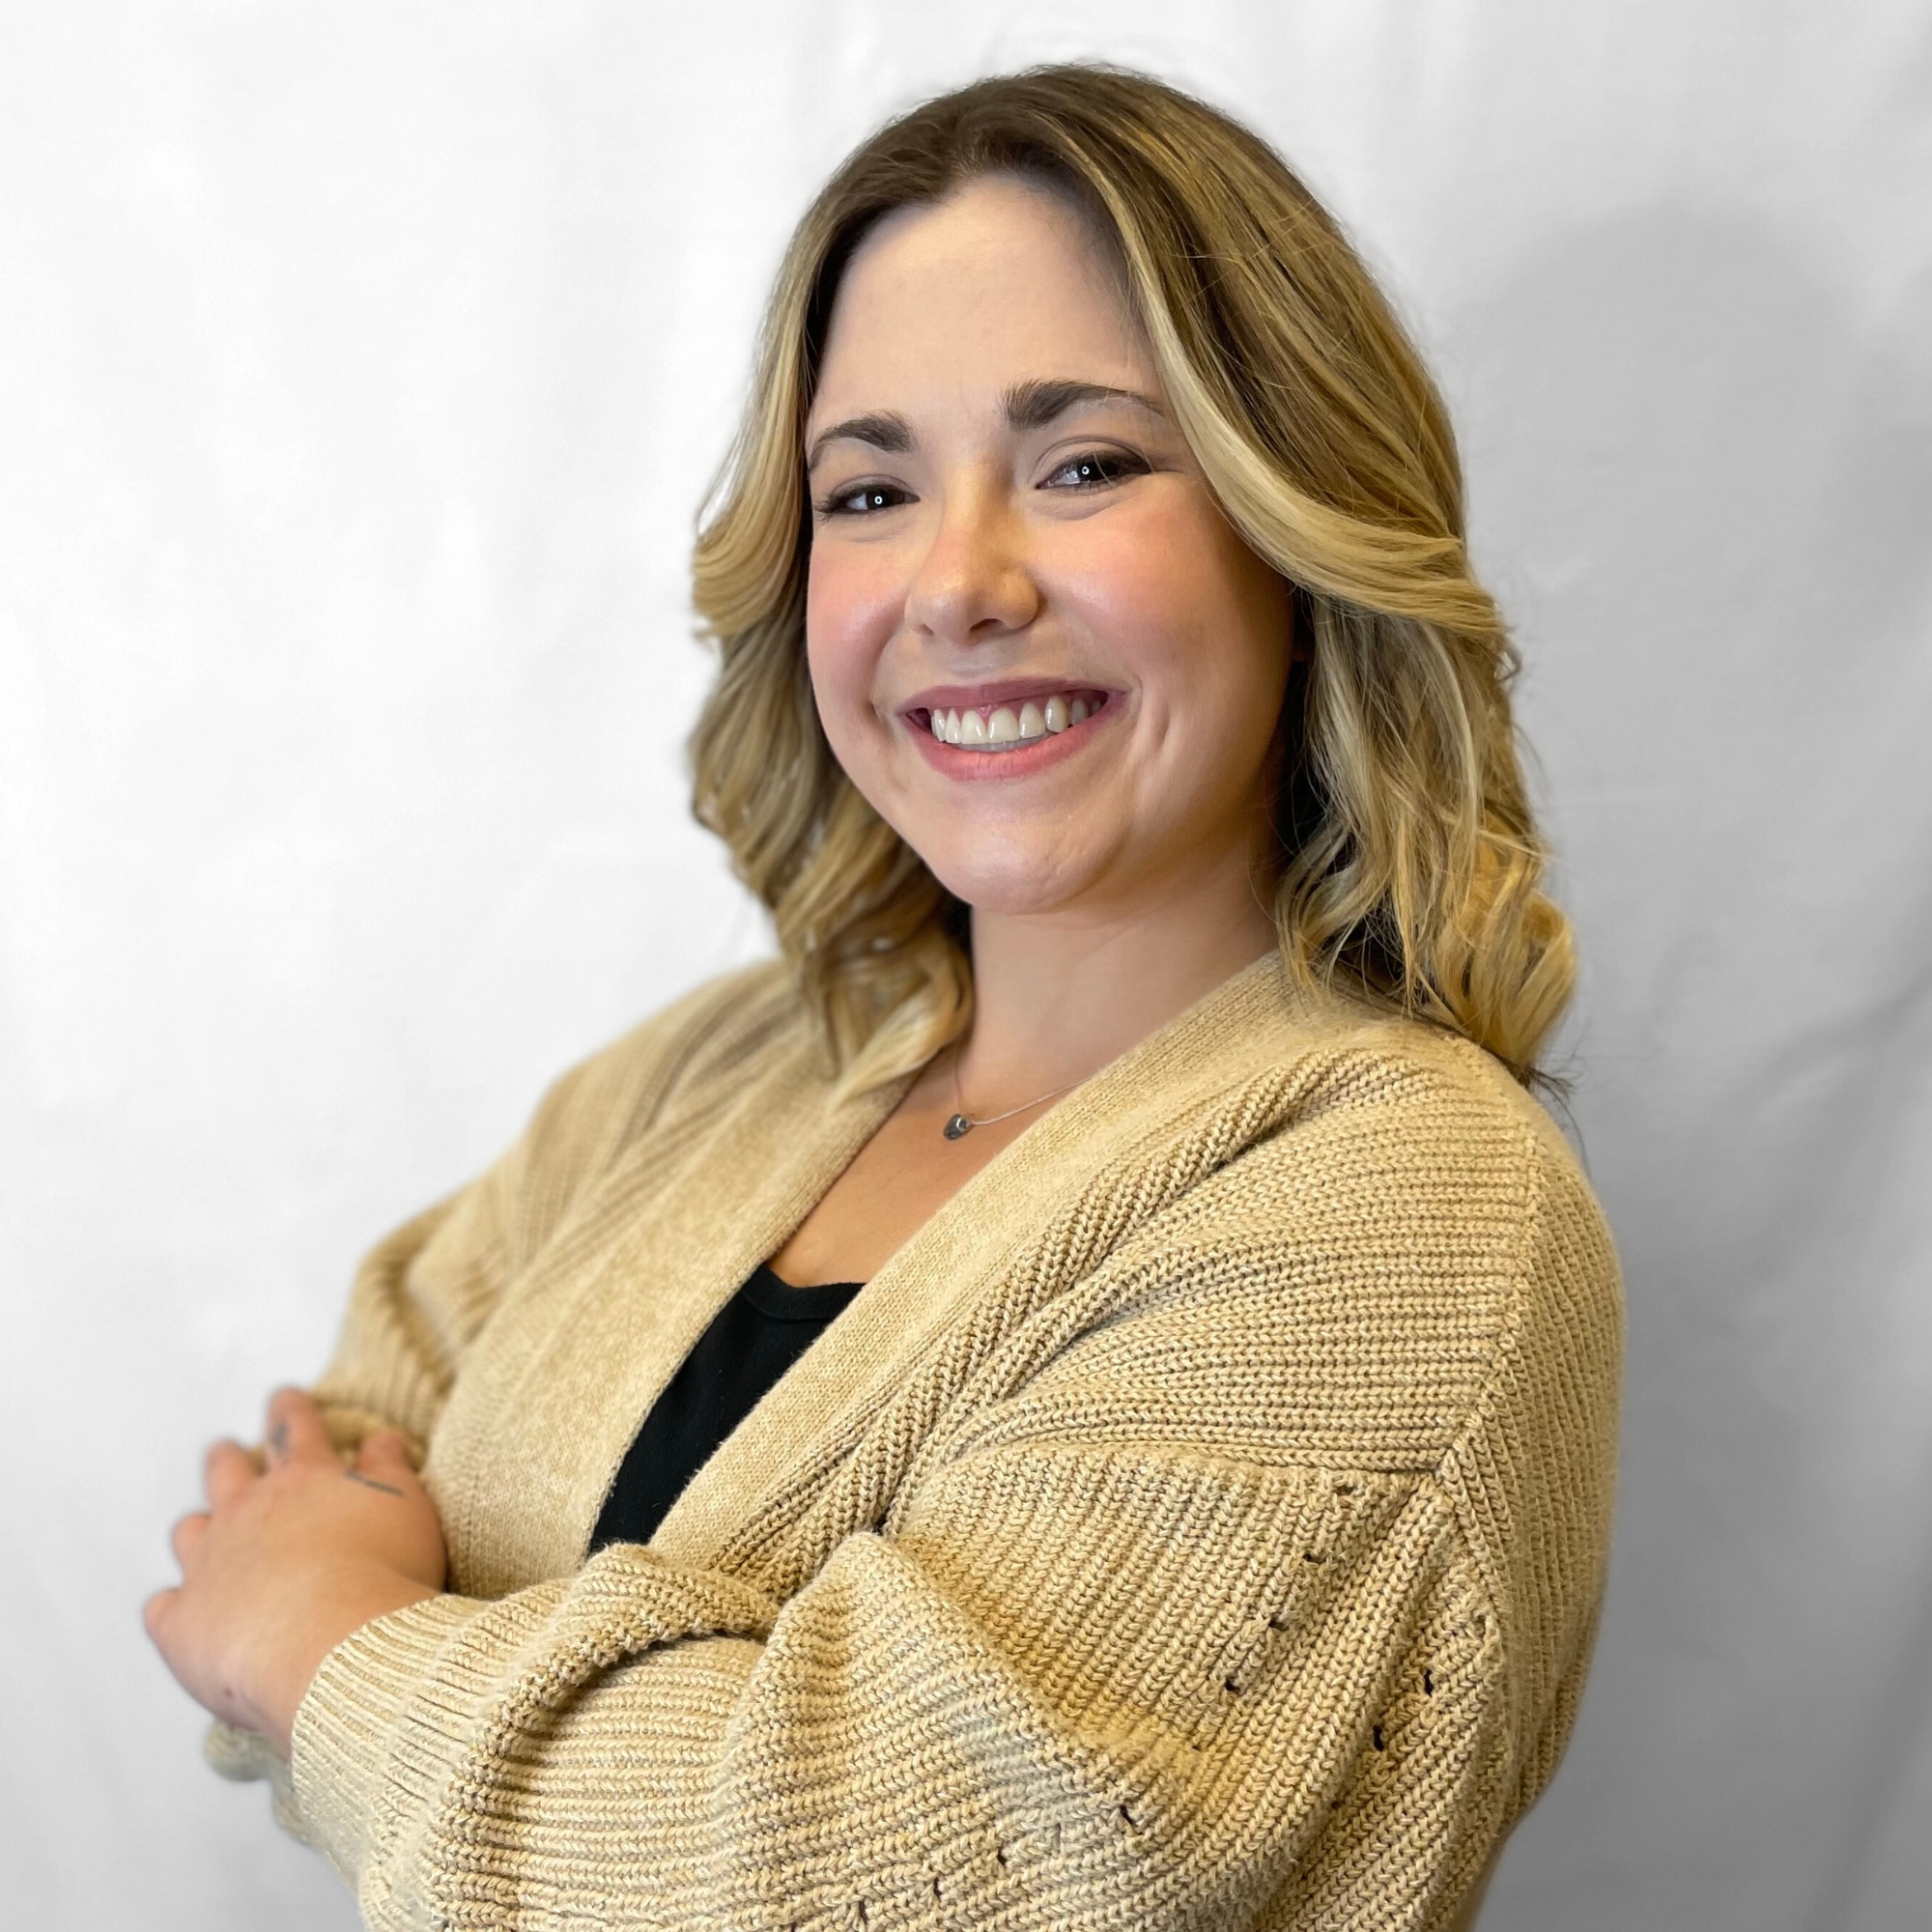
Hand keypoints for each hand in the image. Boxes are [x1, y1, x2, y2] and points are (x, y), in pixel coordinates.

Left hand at [144, 1387, 446, 1758]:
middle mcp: (247, 1512)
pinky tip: (184, 1613)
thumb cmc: (385, 1575)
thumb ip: (389, 1468)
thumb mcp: (407, 1506)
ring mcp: (209, 1565)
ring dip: (200, 1530)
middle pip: (226, 1470)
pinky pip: (164, 1608)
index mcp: (304, 1479)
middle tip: (228, 1453)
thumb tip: (379, 1438)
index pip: (294, 1427)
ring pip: (190, 1532)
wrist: (334, 1648)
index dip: (291, 1409)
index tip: (286, 1398)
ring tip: (205, 1534)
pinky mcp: (183, 1622)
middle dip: (229, 1459)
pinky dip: (174, 1607)